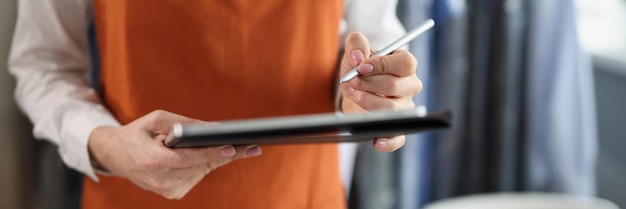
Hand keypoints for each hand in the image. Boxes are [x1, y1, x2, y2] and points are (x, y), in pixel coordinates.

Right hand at [87, 110, 261, 198]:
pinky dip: (202, 165)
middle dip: (226, 154)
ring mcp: (166, 191)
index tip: (232, 148)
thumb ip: (184, 123)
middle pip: (201, 166)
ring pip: (202, 171)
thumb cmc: (137, 133)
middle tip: (253, 147)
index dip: (212, 153)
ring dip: (214, 157)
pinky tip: (199, 156)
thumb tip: (213, 129)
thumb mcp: (156, 119)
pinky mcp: (172, 195)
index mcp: (151, 160)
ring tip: (218, 145)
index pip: (188, 159)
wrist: (115, 155)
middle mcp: (159, 180)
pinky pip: (197, 177)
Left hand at [339, 32, 421, 151]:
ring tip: (353, 94)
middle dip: (369, 84)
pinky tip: (376, 141)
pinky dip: (388, 141)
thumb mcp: (355, 50)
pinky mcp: (396, 127)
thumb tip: (358, 56)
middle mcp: (409, 86)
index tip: (360, 67)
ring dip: (369, 102)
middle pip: (396, 86)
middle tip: (351, 81)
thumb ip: (356, 43)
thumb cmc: (359, 67)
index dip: (382, 65)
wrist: (353, 86)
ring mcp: (405, 108)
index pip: (405, 64)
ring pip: (393, 110)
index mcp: (405, 65)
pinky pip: (398, 138)